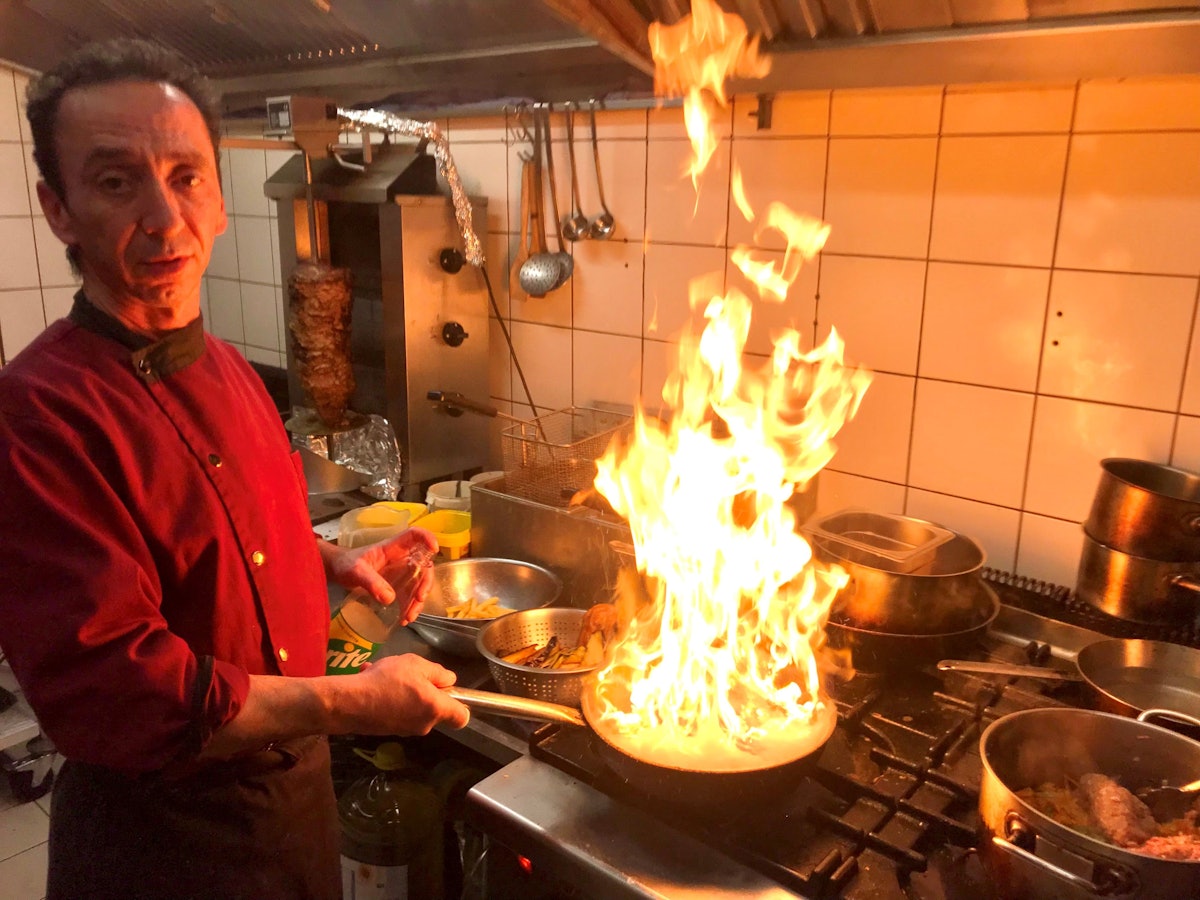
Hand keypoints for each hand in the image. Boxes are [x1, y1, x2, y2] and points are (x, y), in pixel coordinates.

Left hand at [328, 527, 437, 624]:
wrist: (338, 573)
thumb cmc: (347, 564)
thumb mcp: (356, 571)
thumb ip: (371, 582)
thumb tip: (389, 598)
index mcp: (393, 548)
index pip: (415, 535)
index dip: (427, 538)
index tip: (434, 549)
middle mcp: (402, 559)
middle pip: (424, 565)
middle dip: (426, 582)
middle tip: (419, 598)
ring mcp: (401, 573)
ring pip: (419, 584)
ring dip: (419, 600)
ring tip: (409, 616)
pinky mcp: (397, 587)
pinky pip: (409, 596)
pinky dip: (410, 608)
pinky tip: (404, 619)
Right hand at [355, 654, 469, 733]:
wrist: (349, 703)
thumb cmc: (386, 680)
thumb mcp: (415, 664)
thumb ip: (438, 673)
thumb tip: (449, 681)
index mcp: (435, 708)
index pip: (462, 717)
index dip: (461, 704)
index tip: (448, 691)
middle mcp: (424, 725)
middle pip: (435, 709)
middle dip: (426, 691)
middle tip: (409, 675)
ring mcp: (406, 730)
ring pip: (413, 708)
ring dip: (405, 692)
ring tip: (384, 674)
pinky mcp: (389, 731)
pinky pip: (396, 711)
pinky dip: (389, 699)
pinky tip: (372, 680)